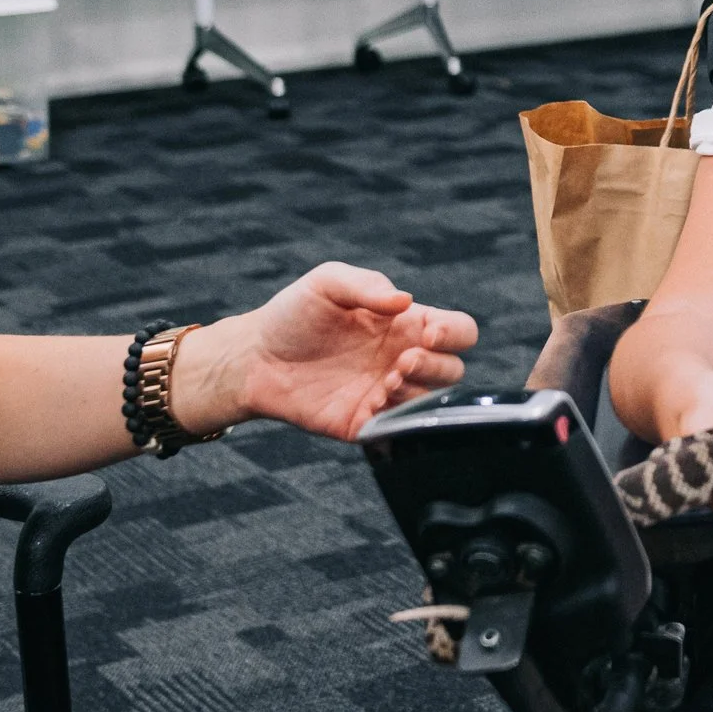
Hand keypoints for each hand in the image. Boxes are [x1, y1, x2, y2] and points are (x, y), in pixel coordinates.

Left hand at [173, 263, 478, 440]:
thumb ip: (367, 286)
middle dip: (436, 366)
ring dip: (418, 392)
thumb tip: (405, 301)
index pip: (458, 330)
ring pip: (433, 401)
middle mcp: (404, 359)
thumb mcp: (327, 283)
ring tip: (385, 381)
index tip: (428, 333)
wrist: (253, 358)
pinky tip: (369, 402)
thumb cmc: (293, 314)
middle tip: (401, 362)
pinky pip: (399, 429)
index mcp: (406, 324)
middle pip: (454, 370)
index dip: (454, 333)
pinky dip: (394, 417)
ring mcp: (388, 393)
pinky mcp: (368, 422)